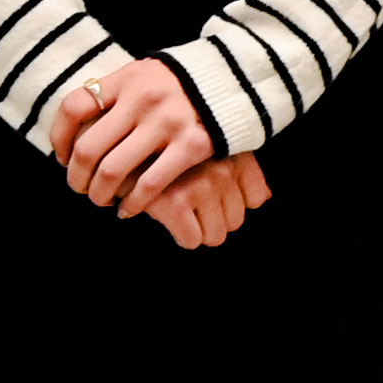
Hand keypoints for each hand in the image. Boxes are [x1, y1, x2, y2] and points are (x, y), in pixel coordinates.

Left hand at [49, 57, 218, 214]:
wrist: (237, 78)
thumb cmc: (182, 82)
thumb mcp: (146, 74)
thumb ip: (116, 94)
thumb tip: (78, 128)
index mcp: (127, 79)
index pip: (73, 107)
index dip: (59, 137)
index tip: (61, 156)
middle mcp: (142, 99)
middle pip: (87, 148)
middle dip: (77, 177)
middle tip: (80, 188)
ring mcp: (167, 122)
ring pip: (112, 171)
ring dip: (99, 194)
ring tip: (102, 201)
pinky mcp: (191, 145)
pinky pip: (149, 185)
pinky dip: (132, 203)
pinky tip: (129, 209)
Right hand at [138, 154, 273, 251]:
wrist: (119, 142)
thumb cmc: (168, 147)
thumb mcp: (210, 146)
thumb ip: (240, 167)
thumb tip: (263, 198)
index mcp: (234, 153)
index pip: (257, 198)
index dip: (234, 203)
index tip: (213, 197)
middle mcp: (222, 167)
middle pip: (236, 221)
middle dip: (213, 219)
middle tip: (190, 204)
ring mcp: (200, 185)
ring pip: (216, 235)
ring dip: (197, 229)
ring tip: (180, 209)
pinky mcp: (175, 203)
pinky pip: (191, 240)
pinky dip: (179, 235)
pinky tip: (166, 215)